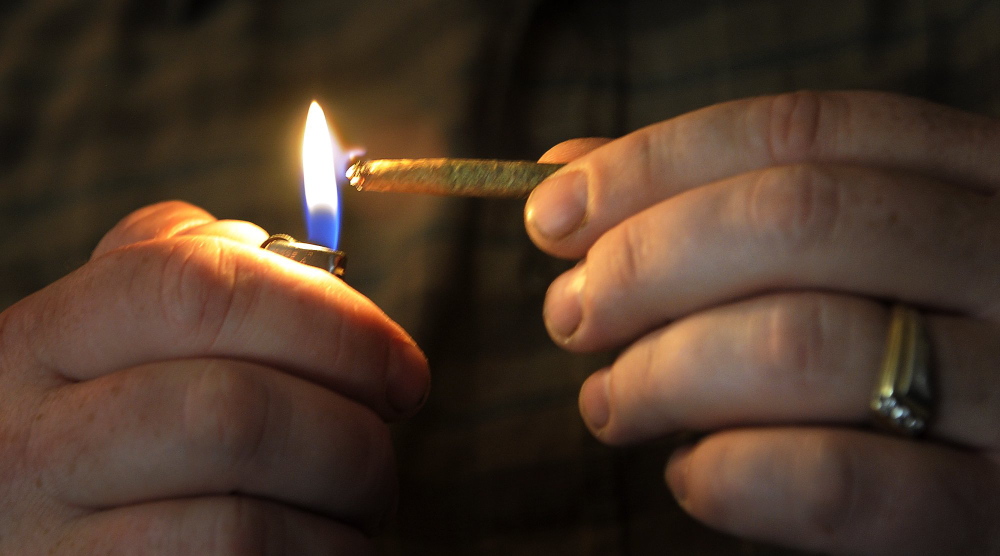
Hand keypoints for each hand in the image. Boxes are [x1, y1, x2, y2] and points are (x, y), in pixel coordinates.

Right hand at [0, 201, 428, 554]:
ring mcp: (50, 545)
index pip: (191, 285)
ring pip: (245, 521)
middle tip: (380, 450)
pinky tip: (320, 550)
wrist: (40, 548)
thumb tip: (281, 252)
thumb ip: (178, 282)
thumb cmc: (111, 443)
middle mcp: (26, 444)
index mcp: (40, 345)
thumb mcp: (109, 348)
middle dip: (350, 433)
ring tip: (356, 509)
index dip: (328, 316)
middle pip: (233, 410)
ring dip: (339, 515)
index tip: (400, 365)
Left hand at [524, 91, 999, 553]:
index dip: (654, 164)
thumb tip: (567, 169)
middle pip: (796, 217)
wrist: (992, 497)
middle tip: (571, 316)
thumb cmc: (898, 356)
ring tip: (612, 403)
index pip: (805, 131)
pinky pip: (834, 482)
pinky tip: (693, 475)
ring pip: (802, 343)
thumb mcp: (837, 263)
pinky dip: (727, 474)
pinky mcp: (994, 512)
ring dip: (662, 374)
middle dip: (645, 263)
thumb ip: (716, 205)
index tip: (551, 213)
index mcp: (982, 180)